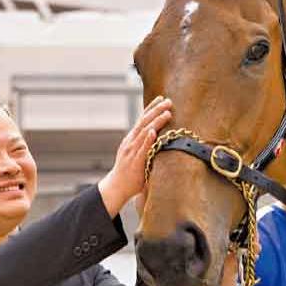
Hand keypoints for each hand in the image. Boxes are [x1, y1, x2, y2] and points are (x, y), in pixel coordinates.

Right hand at [98, 96, 172, 216]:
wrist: (116, 187)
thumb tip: (159, 139)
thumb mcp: (137, 155)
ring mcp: (132, 150)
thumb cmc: (130, 173)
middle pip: (144, 121)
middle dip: (156, 110)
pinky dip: (147, 139)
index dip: (151, 108)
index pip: (142, 119)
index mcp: (131, 139)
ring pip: (145, 132)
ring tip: (167, 113)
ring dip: (156, 121)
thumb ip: (145, 146)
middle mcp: (131, 141)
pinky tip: (154, 131)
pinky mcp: (135, 161)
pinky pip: (142, 148)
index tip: (161, 98)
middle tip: (168, 100)